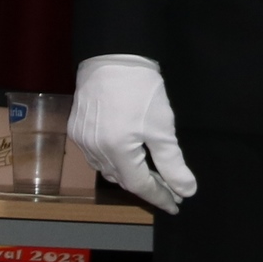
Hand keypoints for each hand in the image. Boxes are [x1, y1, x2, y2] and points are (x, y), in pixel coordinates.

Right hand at [68, 53, 197, 212]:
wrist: (113, 56)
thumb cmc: (141, 89)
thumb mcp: (162, 127)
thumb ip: (173, 164)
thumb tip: (186, 191)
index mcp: (117, 151)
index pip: (140, 185)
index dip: (159, 197)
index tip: (176, 205)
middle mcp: (95, 150)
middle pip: (122, 179)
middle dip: (146, 186)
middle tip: (168, 188)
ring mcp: (83, 140)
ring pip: (106, 169)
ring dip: (128, 174)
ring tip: (148, 174)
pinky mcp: (76, 128)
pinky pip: (94, 155)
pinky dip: (111, 160)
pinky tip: (123, 155)